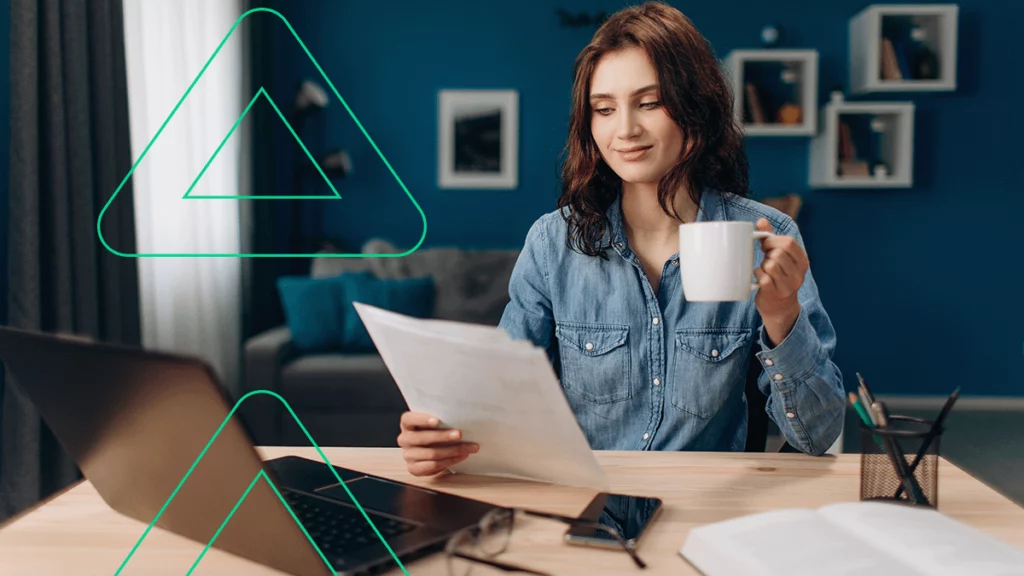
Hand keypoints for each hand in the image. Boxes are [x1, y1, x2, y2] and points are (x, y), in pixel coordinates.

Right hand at [397, 412, 478, 476]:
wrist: (430, 450)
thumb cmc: (435, 431)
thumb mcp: (435, 422)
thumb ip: (441, 419)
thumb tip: (460, 416)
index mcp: (407, 423)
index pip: (409, 419)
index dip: (422, 419)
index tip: (438, 420)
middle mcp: (404, 439)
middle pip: (422, 438)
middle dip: (443, 436)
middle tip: (459, 434)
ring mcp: (408, 455)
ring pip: (431, 453)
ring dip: (453, 450)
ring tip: (468, 447)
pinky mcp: (414, 468)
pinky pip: (433, 465)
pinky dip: (450, 461)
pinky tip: (461, 456)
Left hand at [754, 218, 807, 343]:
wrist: (779, 308)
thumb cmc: (778, 277)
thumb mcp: (780, 257)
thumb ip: (771, 238)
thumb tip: (761, 221)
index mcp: (802, 261)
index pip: (789, 242)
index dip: (773, 241)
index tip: (766, 245)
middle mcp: (798, 273)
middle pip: (779, 253)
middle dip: (767, 254)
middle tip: (765, 259)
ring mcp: (788, 285)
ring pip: (771, 265)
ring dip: (763, 265)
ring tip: (765, 270)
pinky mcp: (776, 293)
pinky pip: (763, 277)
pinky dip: (758, 275)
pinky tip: (759, 278)